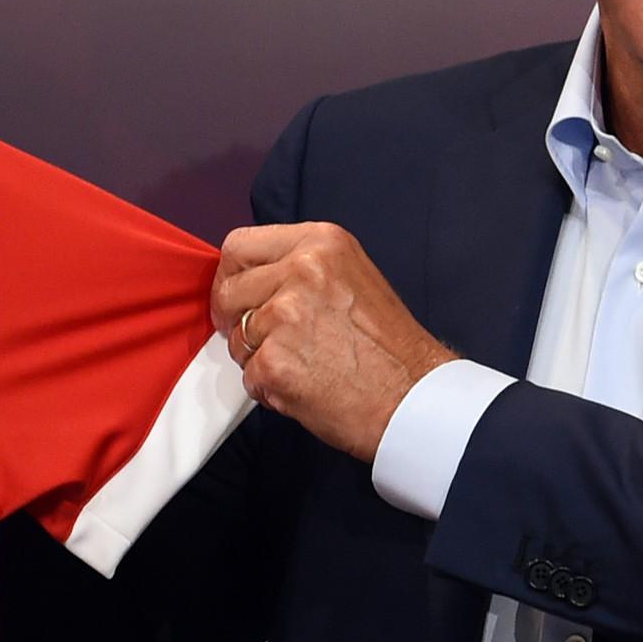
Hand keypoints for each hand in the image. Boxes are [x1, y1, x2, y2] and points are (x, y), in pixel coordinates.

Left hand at [214, 222, 456, 460]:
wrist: (414, 398)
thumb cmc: (389, 348)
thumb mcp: (351, 277)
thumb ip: (299, 268)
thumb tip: (251, 278)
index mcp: (321, 243)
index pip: (240, 245)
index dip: (232, 275)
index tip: (238, 295)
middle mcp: (302, 271)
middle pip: (228, 291)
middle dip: (237, 320)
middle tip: (266, 339)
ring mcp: (286, 316)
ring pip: (236, 337)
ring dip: (257, 357)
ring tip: (302, 364)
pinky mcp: (275, 361)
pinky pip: (247, 376)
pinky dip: (268, 388)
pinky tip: (304, 386)